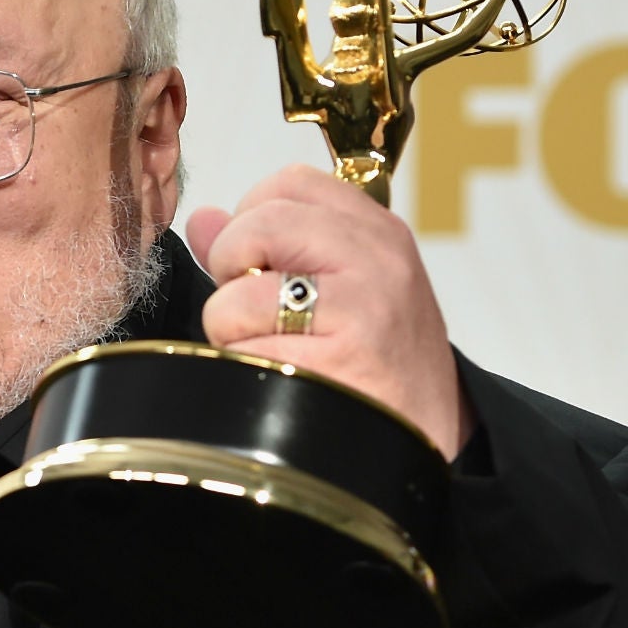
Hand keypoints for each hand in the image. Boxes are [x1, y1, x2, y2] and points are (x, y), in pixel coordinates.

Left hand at [184, 165, 470, 459]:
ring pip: (235, 297)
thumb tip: (203, 220)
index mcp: (377, 233)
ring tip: (280, 352)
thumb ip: (273, 248)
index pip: (288, 184)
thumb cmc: (379, 365)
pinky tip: (285, 383)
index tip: (264, 265)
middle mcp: (376, 259)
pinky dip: (248, 370)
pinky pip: (245, 351)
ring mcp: (360, 308)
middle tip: (261, 312)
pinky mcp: (336, 359)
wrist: (423, 444)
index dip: (253, 222)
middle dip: (232, 271)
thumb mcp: (346, 289)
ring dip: (235, 334)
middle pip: (256, 225)